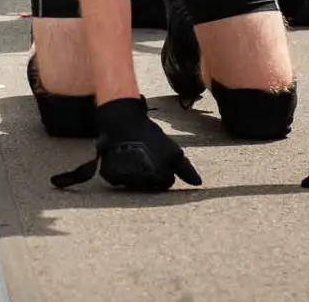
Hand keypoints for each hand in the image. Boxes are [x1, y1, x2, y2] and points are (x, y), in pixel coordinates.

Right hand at [51, 97, 200, 192]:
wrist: (123, 122)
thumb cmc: (150, 135)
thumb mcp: (172, 149)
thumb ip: (186, 169)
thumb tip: (198, 184)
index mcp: (159, 177)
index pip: (166, 183)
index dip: (165, 171)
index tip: (160, 159)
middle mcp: (142, 182)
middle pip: (150, 186)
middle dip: (151, 174)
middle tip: (147, 158)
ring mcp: (125, 179)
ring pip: (134, 184)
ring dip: (136, 174)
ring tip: (135, 156)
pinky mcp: (110, 176)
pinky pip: (118, 180)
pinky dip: (121, 172)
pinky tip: (123, 159)